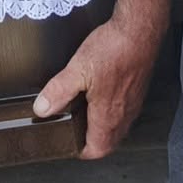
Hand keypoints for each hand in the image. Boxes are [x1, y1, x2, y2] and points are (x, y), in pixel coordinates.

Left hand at [34, 16, 158, 160]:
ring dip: (104, 129)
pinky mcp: (138, 90)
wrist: (140, 30)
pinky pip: (126, 112)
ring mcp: (133, 102)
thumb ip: (59, 91)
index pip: (98, 150)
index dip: (83, 152)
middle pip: (109, 142)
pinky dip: (113, 113)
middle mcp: (124, 114)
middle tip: (76, 134)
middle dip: (93, 143)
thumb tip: (42, 109)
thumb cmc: (115, 48)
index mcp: (108, 115)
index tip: (71, 146)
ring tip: (87, 117)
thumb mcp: (78, 69)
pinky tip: (103, 96)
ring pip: (119, 128)